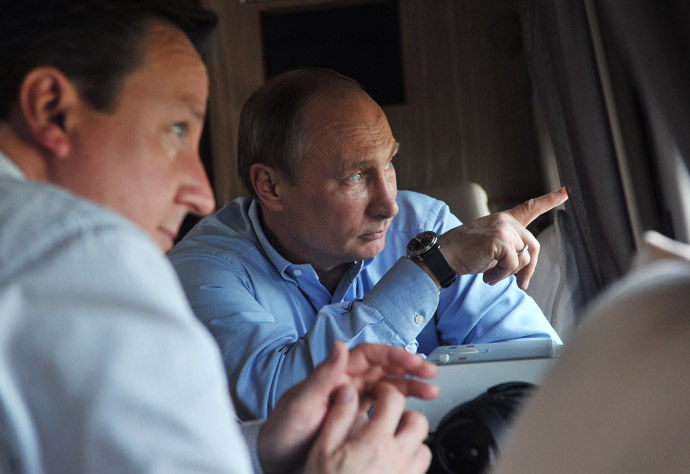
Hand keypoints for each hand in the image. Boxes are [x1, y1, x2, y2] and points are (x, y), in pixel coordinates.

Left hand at [257, 341, 437, 473]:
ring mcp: (352, 402)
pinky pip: (383, 406)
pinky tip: (413, 410)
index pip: (369, 355)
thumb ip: (322, 377)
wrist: (277, 463)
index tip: (412, 361)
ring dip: (409, 386)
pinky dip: (401, 406)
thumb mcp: (301, 405)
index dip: (392, 354)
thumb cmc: (282, 433)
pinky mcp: (356, 420)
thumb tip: (339, 346)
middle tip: (430, 372)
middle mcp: (345, 384)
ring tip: (431, 391)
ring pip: (387, 386)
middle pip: (383, 367)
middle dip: (408, 367)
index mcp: (334, 374)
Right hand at [437, 187, 567, 288]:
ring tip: (490, 275)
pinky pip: (512, 265)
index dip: (549, 200)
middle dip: (528, 268)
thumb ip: (509, 250)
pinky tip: (486, 276)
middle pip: (533, 246)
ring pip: (524, 258)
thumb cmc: (464, 253)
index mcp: (503, 220)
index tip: (565, 191)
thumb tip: (525, 272)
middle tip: (520, 284)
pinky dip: (500, 276)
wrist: (443, 255)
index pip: (529, 207)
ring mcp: (503, 229)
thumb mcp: (491, 249)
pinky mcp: (499, 241)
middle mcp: (505, 221)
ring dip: (508, 274)